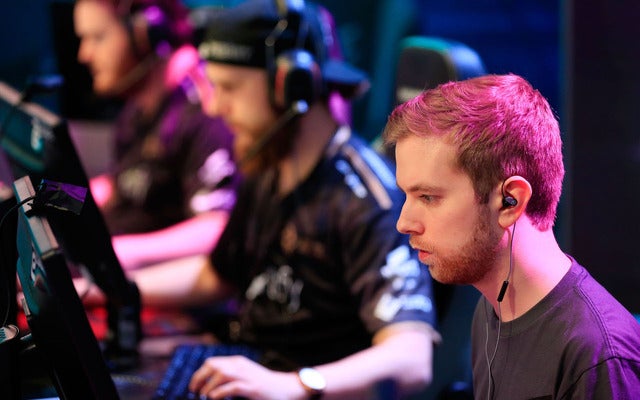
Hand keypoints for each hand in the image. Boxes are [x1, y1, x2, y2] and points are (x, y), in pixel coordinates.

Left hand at [188, 355, 306, 399]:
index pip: (212, 362)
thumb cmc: (265, 384)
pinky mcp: (252, 387)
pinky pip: (232, 387)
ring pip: (221, 374)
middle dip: (199, 378)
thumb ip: (231, 376)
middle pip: (213, 365)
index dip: (199, 373)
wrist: (286, 387)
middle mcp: (240, 366)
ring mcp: (247, 376)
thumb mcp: (246, 375)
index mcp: (237, 362)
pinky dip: (220, 392)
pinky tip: (213, 398)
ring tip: (203, 396)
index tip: (194, 385)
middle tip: (194, 391)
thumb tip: (210, 385)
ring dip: (208, 386)